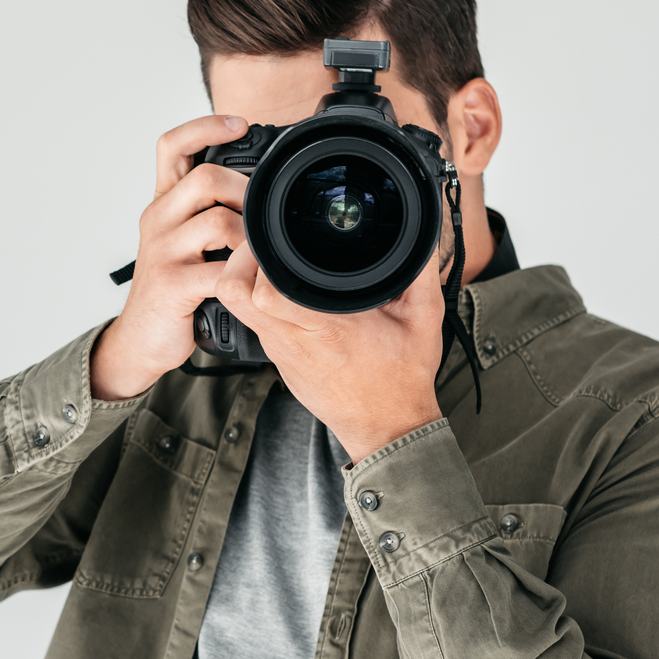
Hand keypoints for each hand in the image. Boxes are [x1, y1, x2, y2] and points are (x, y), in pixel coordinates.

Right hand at [89, 115, 250, 400]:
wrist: (141, 340)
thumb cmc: (172, 289)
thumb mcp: (183, 241)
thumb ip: (209, 212)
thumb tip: (257, 187)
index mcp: (162, 204)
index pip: (172, 146)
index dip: (206, 126)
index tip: (241, 124)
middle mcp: (157, 220)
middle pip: (205, 178)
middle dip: (247, 190)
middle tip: (265, 211)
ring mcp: (162, 252)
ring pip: (218, 221)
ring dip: (251, 236)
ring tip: (260, 252)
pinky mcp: (172, 284)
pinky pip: (220, 269)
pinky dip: (244, 274)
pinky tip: (252, 281)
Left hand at [213, 243, 445, 463]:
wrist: (388, 427)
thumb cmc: (403, 379)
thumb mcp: (424, 316)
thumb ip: (423, 268)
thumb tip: (424, 230)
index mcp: (326, 327)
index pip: (265, 293)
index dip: (260, 260)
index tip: (277, 238)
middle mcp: (293, 340)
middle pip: (233, 294)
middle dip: (239, 260)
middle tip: (264, 245)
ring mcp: (281, 351)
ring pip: (237, 308)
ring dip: (245, 280)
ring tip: (274, 263)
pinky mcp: (278, 360)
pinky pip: (254, 322)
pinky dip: (258, 301)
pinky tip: (285, 290)